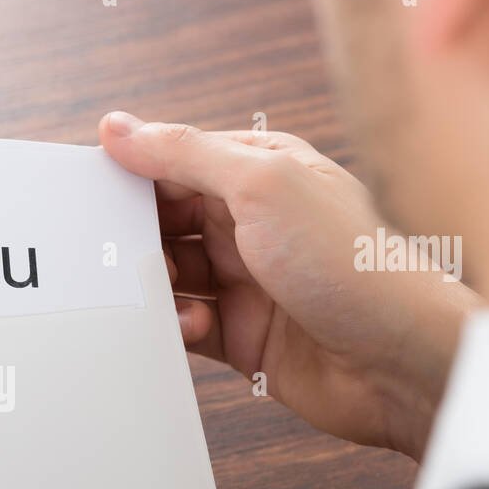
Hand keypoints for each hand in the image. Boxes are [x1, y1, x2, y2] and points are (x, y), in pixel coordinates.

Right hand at [100, 111, 478, 460]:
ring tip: (157, 292)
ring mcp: (246, 280)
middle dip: (135, 235)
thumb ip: (184, 154)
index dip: (130, 174)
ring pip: (168, 274)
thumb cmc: (351, 264)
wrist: (400, 361)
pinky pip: (183, 324)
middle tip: (110, 250)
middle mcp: (251, 222)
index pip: (175, 160)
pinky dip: (174, 325)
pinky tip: (191, 326)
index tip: (88, 191)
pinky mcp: (241, 335)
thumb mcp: (261, 185)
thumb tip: (118, 127)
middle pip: (164, 219)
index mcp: (260, 170)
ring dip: (154, 284)